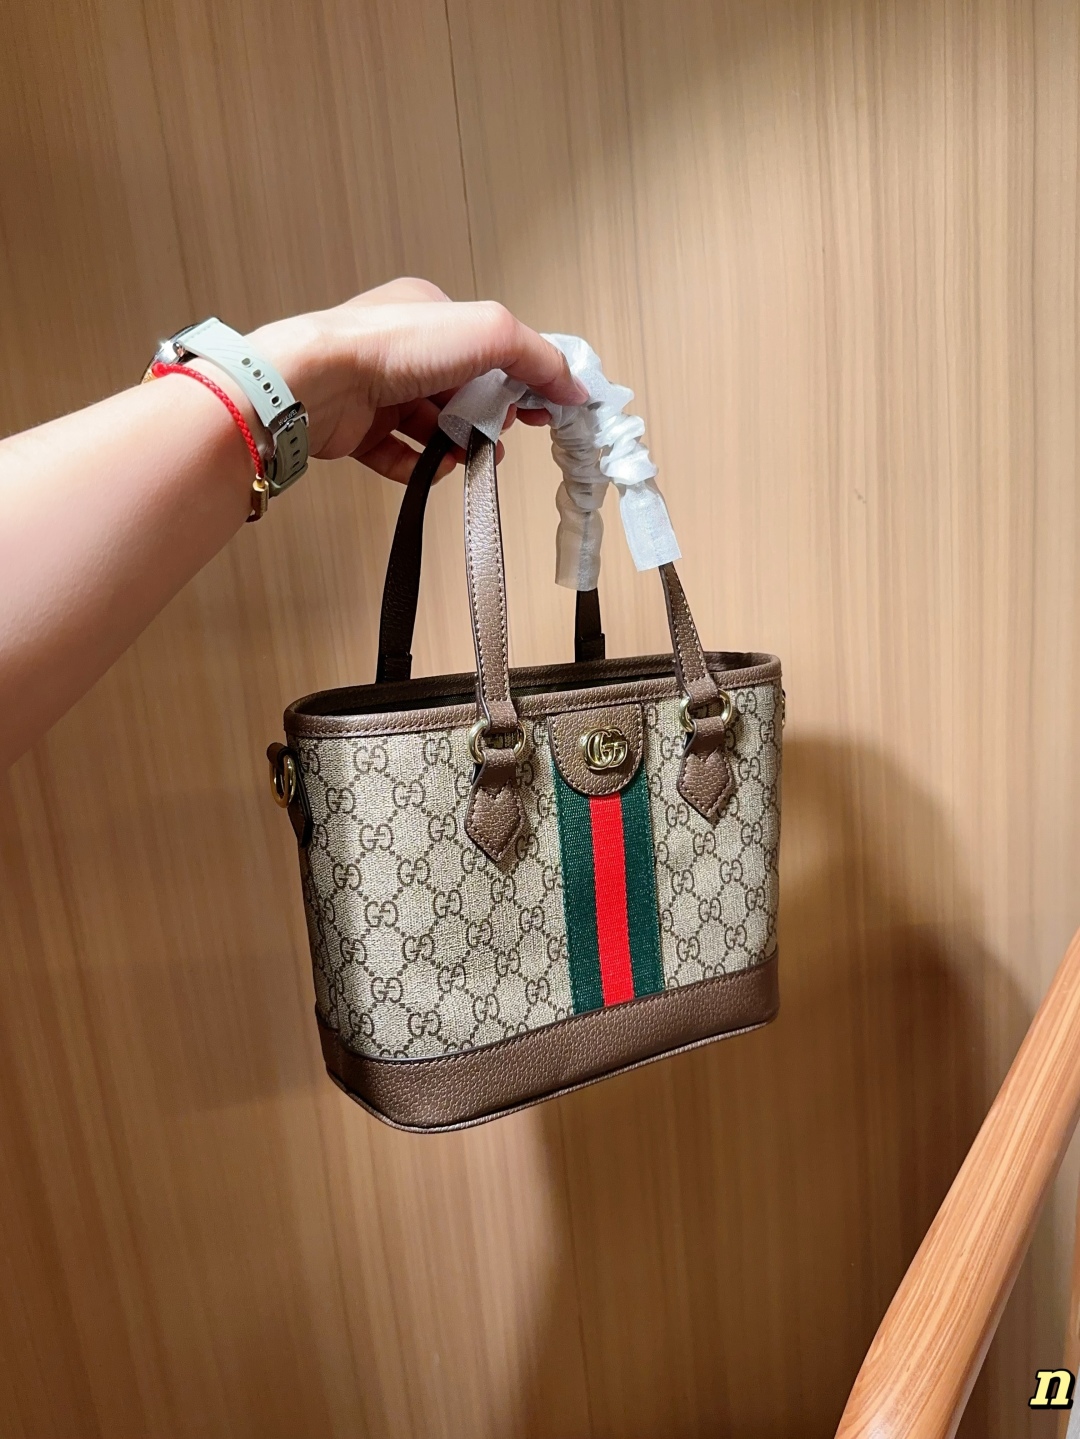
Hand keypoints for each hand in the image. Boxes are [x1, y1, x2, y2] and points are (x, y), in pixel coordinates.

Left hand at [248, 278, 587, 483]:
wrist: (317, 383)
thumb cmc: (392, 345)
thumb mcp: (488, 332)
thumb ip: (538, 356)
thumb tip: (572, 386)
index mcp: (429, 311)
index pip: (489, 346)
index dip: (521, 377)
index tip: (544, 409)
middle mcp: (400, 347)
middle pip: (463, 388)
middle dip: (490, 416)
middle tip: (506, 434)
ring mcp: (376, 389)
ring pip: (432, 425)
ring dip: (459, 445)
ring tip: (474, 459)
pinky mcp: (356, 429)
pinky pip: (398, 455)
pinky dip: (421, 467)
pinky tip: (437, 471)